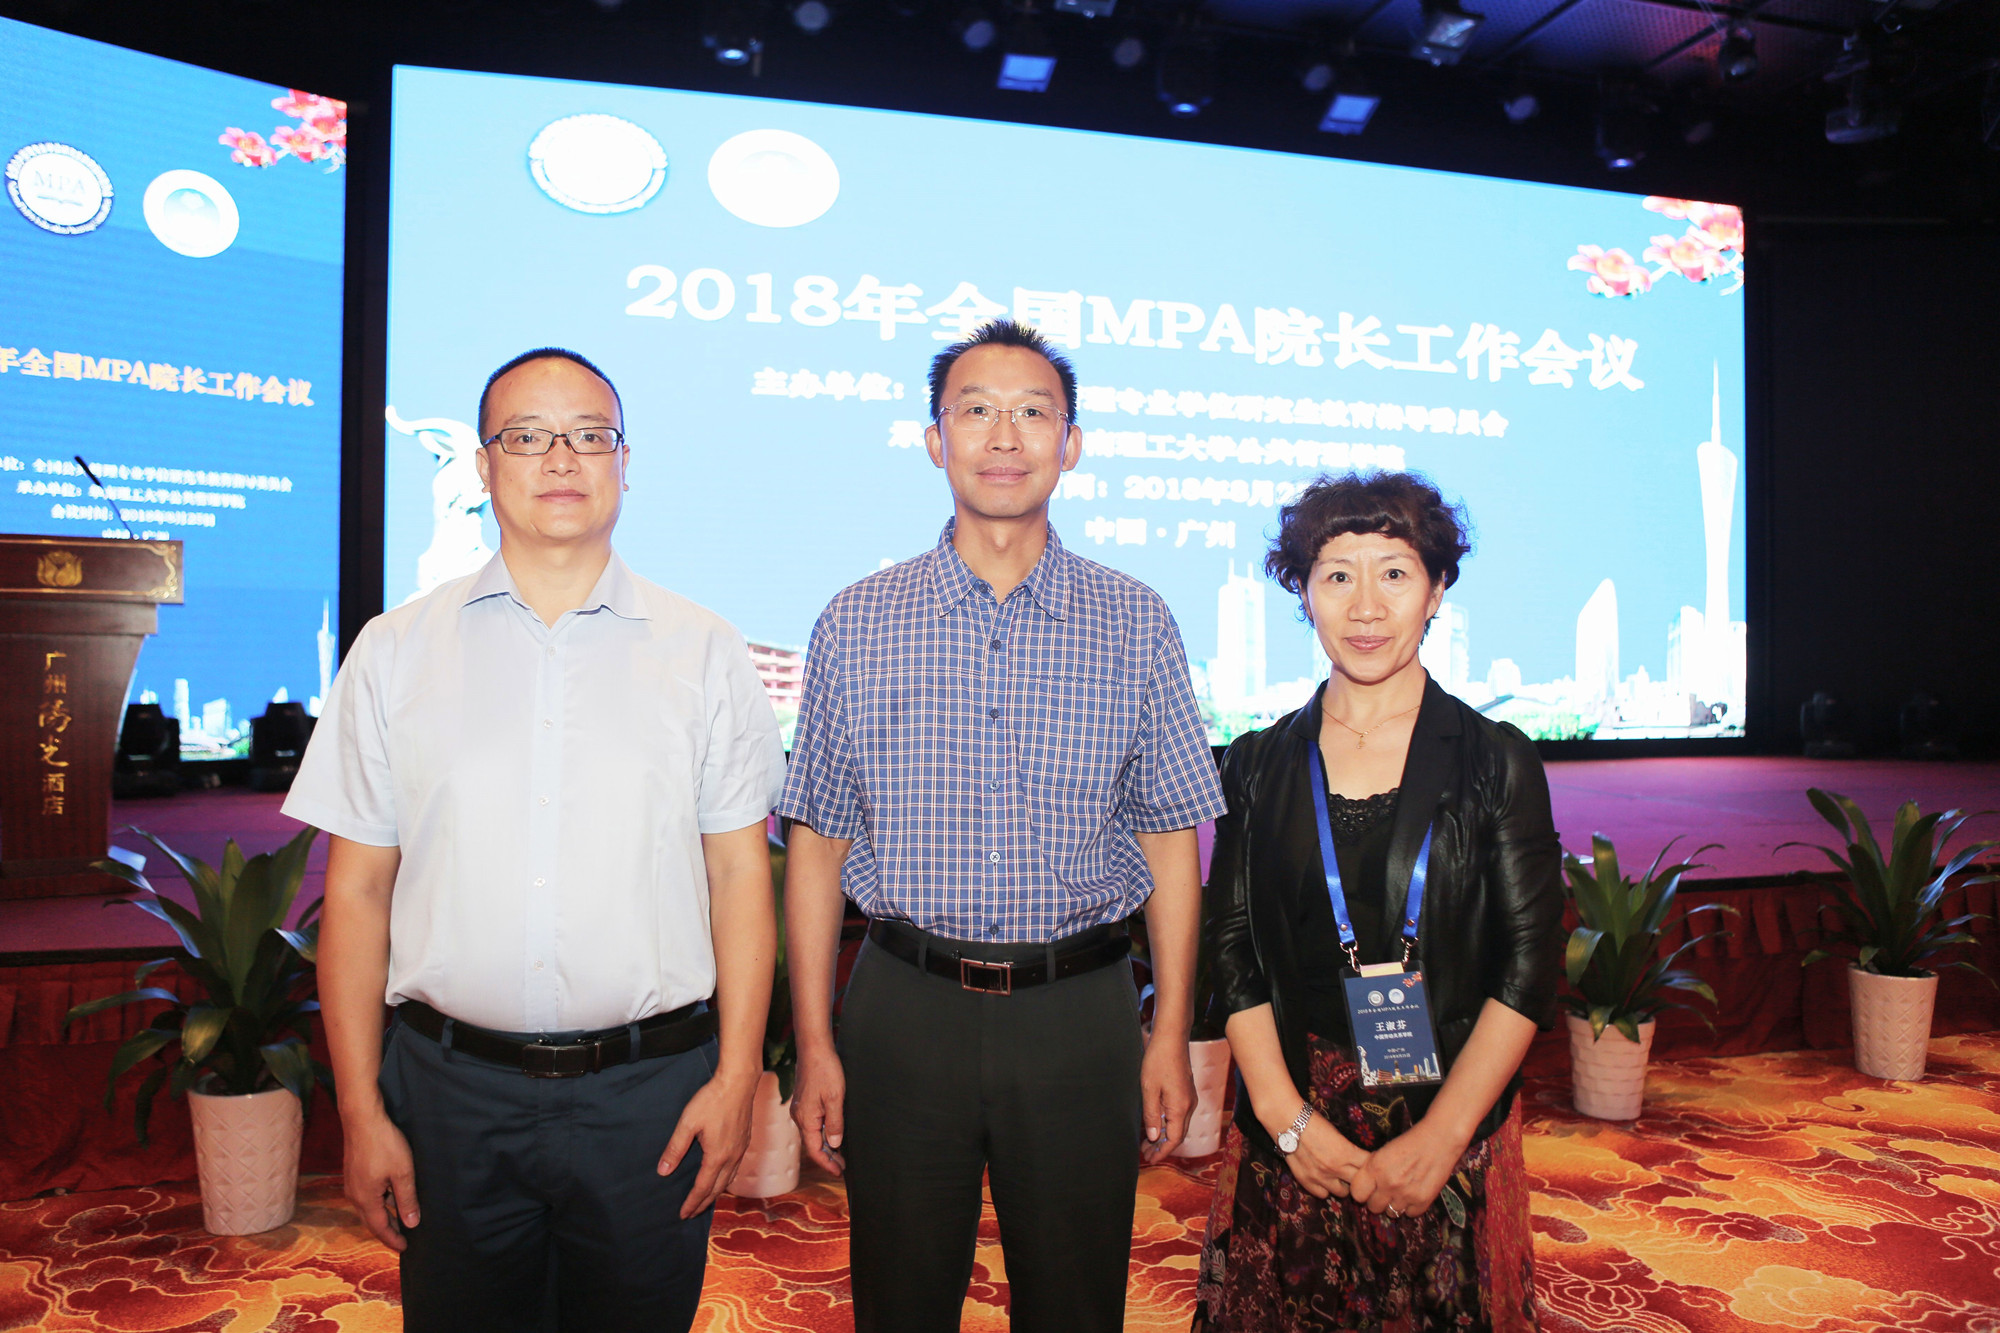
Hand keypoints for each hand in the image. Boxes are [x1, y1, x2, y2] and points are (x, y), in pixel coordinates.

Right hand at [342, 1107, 417, 1250]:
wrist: (362, 1119)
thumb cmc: (384, 1144)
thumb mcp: (402, 1173)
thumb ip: (407, 1200)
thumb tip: (411, 1223)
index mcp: (366, 1199)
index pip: (380, 1227)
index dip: (393, 1239)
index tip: (405, 1247)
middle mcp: (354, 1195)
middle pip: (371, 1221)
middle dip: (387, 1231)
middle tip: (402, 1239)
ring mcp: (352, 1184)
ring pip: (368, 1208)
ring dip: (383, 1216)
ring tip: (399, 1220)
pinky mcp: (353, 1173)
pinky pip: (366, 1196)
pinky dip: (378, 1202)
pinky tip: (390, 1197)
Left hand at [657, 1064, 758, 1218]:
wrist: (738, 1082)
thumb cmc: (712, 1100)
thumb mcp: (688, 1123)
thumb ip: (675, 1148)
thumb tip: (663, 1171)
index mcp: (717, 1156)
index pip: (702, 1188)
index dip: (692, 1203)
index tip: (683, 1214)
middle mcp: (732, 1157)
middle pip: (717, 1188)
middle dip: (704, 1203)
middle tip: (691, 1214)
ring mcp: (741, 1150)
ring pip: (729, 1180)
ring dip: (716, 1193)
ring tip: (705, 1200)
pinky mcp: (745, 1141)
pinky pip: (736, 1169)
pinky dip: (726, 1180)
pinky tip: (721, 1176)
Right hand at [789, 1043, 846, 1175]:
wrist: (814, 1049)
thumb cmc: (825, 1071)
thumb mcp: (835, 1099)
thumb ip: (835, 1124)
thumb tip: (834, 1145)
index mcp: (806, 1119)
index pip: (815, 1150)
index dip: (827, 1163)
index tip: (839, 1172)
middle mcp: (800, 1116)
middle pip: (813, 1144)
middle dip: (828, 1157)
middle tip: (843, 1166)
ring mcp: (801, 1109)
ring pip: (813, 1134)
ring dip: (826, 1145)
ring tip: (840, 1154)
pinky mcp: (804, 1102)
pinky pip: (813, 1124)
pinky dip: (823, 1133)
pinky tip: (832, 1133)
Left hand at [1140, 1031, 1195, 1161]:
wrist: (1171, 1039)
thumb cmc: (1158, 1060)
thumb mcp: (1148, 1089)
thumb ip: (1151, 1115)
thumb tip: (1153, 1137)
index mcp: (1180, 1107)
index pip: (1174, 1139)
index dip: (1162, 1151)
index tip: (1150, 1159)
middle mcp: (1189, 1105)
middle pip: (1178, 1134)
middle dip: (1162, 1146)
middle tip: (1145, 1153)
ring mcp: (1189, 1099)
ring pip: (1179, 1125)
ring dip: (1164, 1135)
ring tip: (1147, 1141)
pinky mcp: (1186, 1092)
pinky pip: (1179, 1115)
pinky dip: (1168, 1124)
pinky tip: (1156, 1124)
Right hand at [1279, 1113, 1368, 1199]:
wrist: (1288, 1121)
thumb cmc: (1313, 1121)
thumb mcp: (1337, 1133)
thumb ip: (1348, 1149)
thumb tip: (1359, 1159)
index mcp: (1346, 1152)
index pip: (1368, 1166)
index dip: (1370, 1166)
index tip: (1368, 1164)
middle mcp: (1335, 1168)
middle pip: (1359, 1183)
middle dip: (1360, 1178)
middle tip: (1356, 1173)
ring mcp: (1320, 1177)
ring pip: (1343, 1193)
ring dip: (1343, 1185)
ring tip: (1340, 1177)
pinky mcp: (1306, 1181)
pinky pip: (1323, 1195)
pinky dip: (1325, 1189)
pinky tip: (1324, 1180)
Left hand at [1348, 1117, 1466, 1216]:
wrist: (1439, 1139)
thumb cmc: (1409, 1142)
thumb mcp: (1383, 1152)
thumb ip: (1371, 1170)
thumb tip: (1363, 1187)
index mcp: (1375, 1168)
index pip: (1357, 1194)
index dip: (1361, 1192)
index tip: (1368, 1188)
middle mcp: (1389, 1183)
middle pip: (1373, 1207)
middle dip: (1377, 1200)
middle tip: (1385, 1191)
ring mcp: (1406, 1194)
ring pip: (1391, 1213)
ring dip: (1394, 1204)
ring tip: (1400, 1192)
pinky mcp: (1423, 1200)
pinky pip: (1409, 1214)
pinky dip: (1411, 1207)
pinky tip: (1413, 1193)